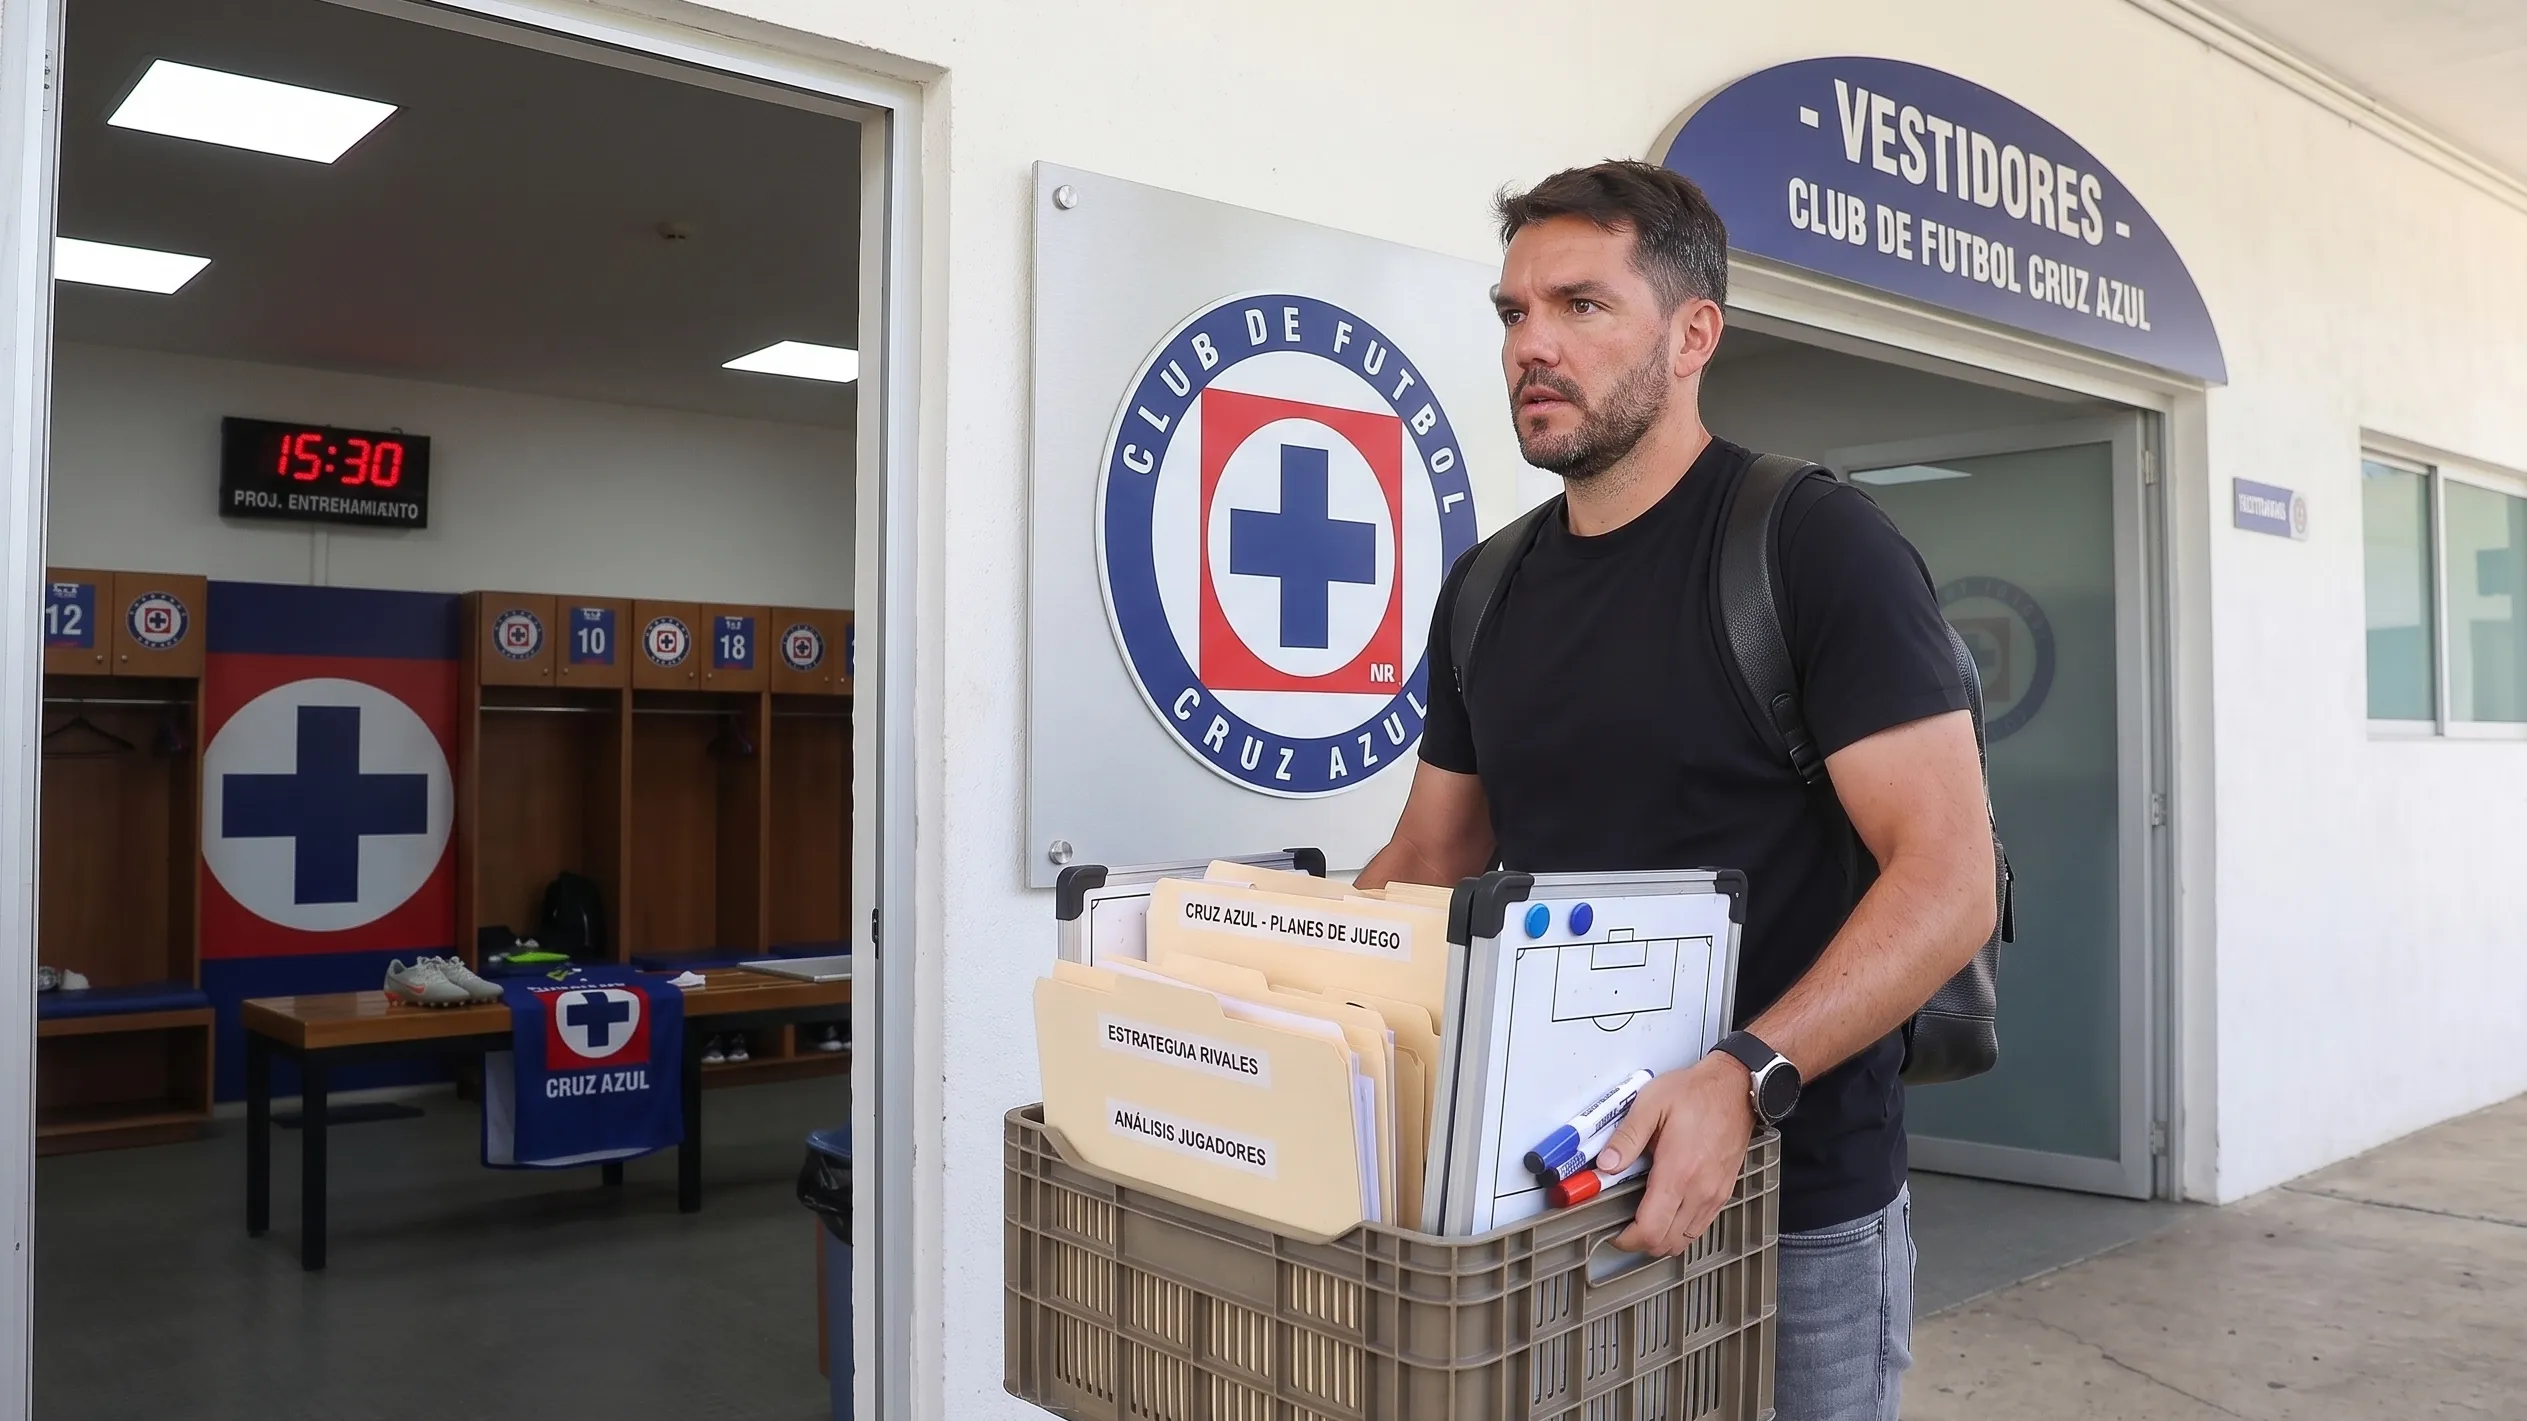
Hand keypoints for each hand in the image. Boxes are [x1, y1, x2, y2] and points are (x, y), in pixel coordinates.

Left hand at [1598, 1053, 1753, 1256]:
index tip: (1614, 1232)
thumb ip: (1626, 1138)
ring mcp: (1714, 1194)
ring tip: (1643, 1220)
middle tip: (1623, 1228)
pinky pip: (1700, 1227)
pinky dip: (1680, 1229)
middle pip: (1667, 1243)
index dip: (1627, 1239)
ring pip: (1685, 1240)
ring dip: (1661, 1239)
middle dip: (1640, 1242)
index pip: (1650, 1230)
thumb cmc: (1697, 1093)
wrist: (1736, 1088)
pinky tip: (1667, 1211)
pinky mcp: (1723, 1192)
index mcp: (1678, 1172)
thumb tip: (1605, 1164)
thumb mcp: (1651, 1104)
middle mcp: (1699, 1190)